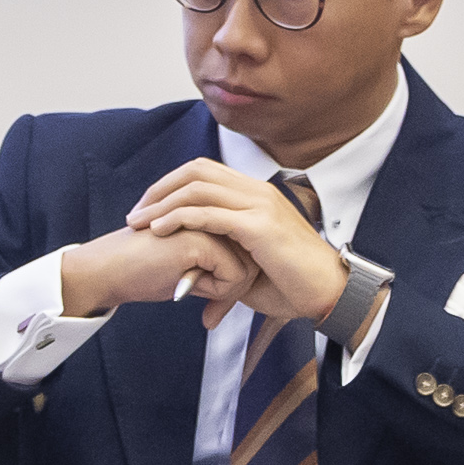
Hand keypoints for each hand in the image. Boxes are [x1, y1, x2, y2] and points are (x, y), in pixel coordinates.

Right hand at [51, 221, 248, 321]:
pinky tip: (187, 285)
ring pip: (248, 268)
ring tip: (194, 291)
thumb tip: (248, 285)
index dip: (236, 282)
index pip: (248, 251)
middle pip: (253, 258)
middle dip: (235, 290)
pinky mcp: (200, 239)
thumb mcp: (190, 271)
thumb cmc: (142, 271)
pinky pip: (233, 276)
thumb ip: (218, 271)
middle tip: (211, 309)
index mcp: (208, 217)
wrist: (108, 270)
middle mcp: (211, 216)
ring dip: (226, 291)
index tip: (215, 304)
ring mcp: (206, 224)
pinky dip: (217, 291)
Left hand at [121, 163, 348, 329]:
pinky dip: (179, 218)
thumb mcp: (249, 261)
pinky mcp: (259, 226)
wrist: (327, 293)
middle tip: (136, 215)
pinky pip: (209, 213)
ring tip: (140, 223)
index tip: (148, 210)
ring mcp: (259, 205)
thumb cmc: (292, 283)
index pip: (204, 171)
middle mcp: (257, 191)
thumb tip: (196, 268)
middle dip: (159, 190)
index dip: (170, 186)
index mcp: (256, 194)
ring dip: (162, 204)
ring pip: (198, 188)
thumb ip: (222, 255)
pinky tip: (161, 230)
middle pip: (195, 171)